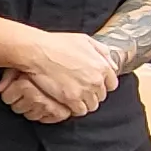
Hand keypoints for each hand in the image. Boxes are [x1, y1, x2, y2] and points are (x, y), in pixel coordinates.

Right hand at [0, 32, 118, 123]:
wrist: (38, 52)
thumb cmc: (57, 44)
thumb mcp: (85, 40)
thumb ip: (102, 52)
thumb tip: (112, 65)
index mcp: (102, 66)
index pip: (112, 84)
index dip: (103, 85)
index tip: (94, 84)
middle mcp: (96, 80)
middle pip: (101, 96)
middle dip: (92, 93)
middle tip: (81, 89)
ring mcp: (84, 91)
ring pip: (91, 106)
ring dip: (84, 102)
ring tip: (74, 96)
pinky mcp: (71, 99)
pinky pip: (79, 111)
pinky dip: (75, 108)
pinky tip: (68, 101)